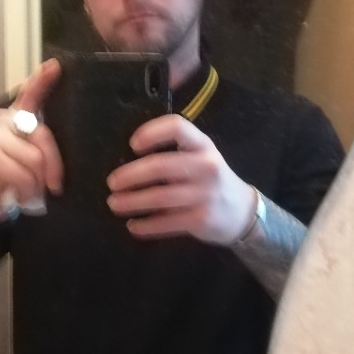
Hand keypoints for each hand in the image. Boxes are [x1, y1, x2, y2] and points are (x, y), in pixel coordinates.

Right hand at [0, 59, 63, 218]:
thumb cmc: (14, 177)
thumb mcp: (33, 159)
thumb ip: (43, 146)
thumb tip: (63, 151)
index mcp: (18, 118)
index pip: (30, 94)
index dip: (42, 80)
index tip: (55, 66)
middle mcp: (5, 121)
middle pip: (43, 136)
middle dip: (54, 166)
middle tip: (54, 185)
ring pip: (35, 159)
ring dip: (38, 183)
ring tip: (30, 189)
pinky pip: (23, 175)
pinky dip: (27, 190)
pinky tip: (19, 194)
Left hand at [106, 114, 254, 244]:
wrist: (242, 212)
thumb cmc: (211, 180)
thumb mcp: (201, 157)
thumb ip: (174, 153)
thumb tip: (127, 159)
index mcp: (202, 145)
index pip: (177, 127)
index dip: (151, 132)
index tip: (132, 145)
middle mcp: (206, 166)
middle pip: (160, 166)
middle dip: (130, 175)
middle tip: (111, 183)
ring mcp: (204, 194)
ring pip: (159, 197)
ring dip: (131, 202)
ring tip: (114, 204)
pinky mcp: (200, 219)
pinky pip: (165, 223)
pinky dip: (145, 226)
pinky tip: (132, 226)